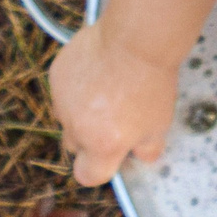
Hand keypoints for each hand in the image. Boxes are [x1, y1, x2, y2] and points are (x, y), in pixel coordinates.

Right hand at [50, 23, 180, 186]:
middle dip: (91, 139)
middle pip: (76, 147)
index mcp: (102, 146)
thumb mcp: (160, 123)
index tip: (113, 156)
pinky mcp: (56, 77)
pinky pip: (63, 91)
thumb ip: (148, 148)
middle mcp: (76, 128)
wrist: (135, 40)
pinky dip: (76, 87)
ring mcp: (62, 101)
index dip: (100, 169)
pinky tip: (99, 71)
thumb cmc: (152, 84)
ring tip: (108, 90)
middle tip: (115, 119)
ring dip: (82, 112)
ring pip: (67, 117)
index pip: (88, 176)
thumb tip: (142, 156)